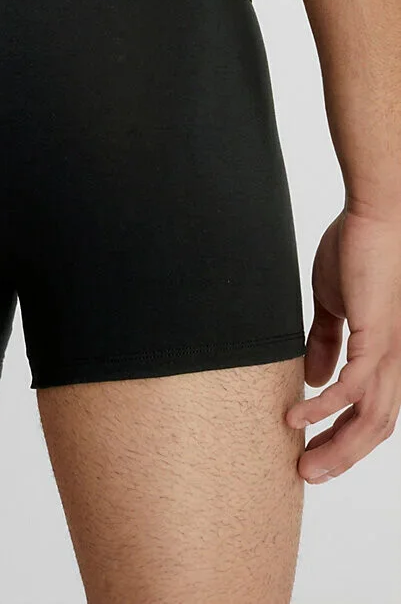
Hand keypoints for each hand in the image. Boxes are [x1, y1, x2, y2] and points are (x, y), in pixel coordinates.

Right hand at [286, 206, 400, 483]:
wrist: (377, 215)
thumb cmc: (358, 250)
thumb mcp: (334, 304)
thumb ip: (325, 341)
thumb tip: (313, 377)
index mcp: (387, 353)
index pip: (372, 410)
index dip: (346, 437)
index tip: (315, 453)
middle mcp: (397, 360)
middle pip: (377, 427)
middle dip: (342, 456)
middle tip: (307, 474)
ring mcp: (391, 351)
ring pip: (372, 418)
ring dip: (337, 446)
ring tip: (303, 462)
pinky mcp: (377, 337)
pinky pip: (352, 387)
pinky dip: (325, 408)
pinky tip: (298, 417)